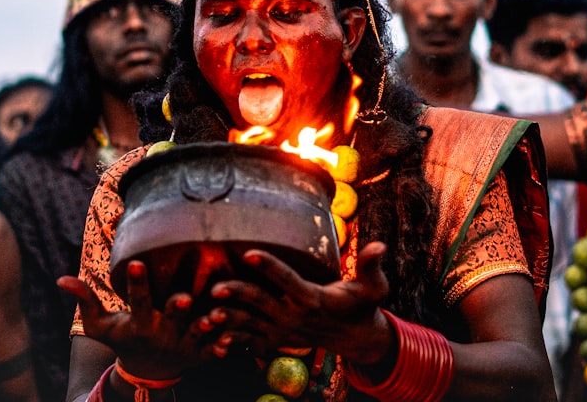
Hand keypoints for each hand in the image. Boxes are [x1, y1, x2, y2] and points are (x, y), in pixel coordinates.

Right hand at [58, 260, 245, 379]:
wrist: (147, 372)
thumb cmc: (123, 339)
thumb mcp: (100, 325)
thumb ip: (85, 300)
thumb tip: (61, 279)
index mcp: (140, 323)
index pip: (137, 301)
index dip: (137, 284)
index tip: (138, 263)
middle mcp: (163, 333)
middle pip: (172, 318)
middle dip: (178, 308)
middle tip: (184, 298)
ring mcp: (184, 344)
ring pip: (198, 333)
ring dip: (206, 325)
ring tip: (215, 314)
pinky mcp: (201, 353)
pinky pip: (215, 347)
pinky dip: (224, 343)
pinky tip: (234, 336)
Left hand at [206, 241, 393, 363]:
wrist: (356, 338)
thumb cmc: (363, 306)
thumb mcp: (374, 287)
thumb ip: (372, 265)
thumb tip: (380, 246)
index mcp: (313, 298)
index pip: (288, 279)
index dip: (269, 266)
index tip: (249, 253)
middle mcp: (295, 316)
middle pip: (261, 302)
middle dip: (237, 294)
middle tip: (216, 287)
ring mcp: (284, 330)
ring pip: (250, 324)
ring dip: (228, 320)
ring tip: (207, 315)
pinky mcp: (277, 339)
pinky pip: (250, 341)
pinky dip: (232, 340)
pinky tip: (213, 338)